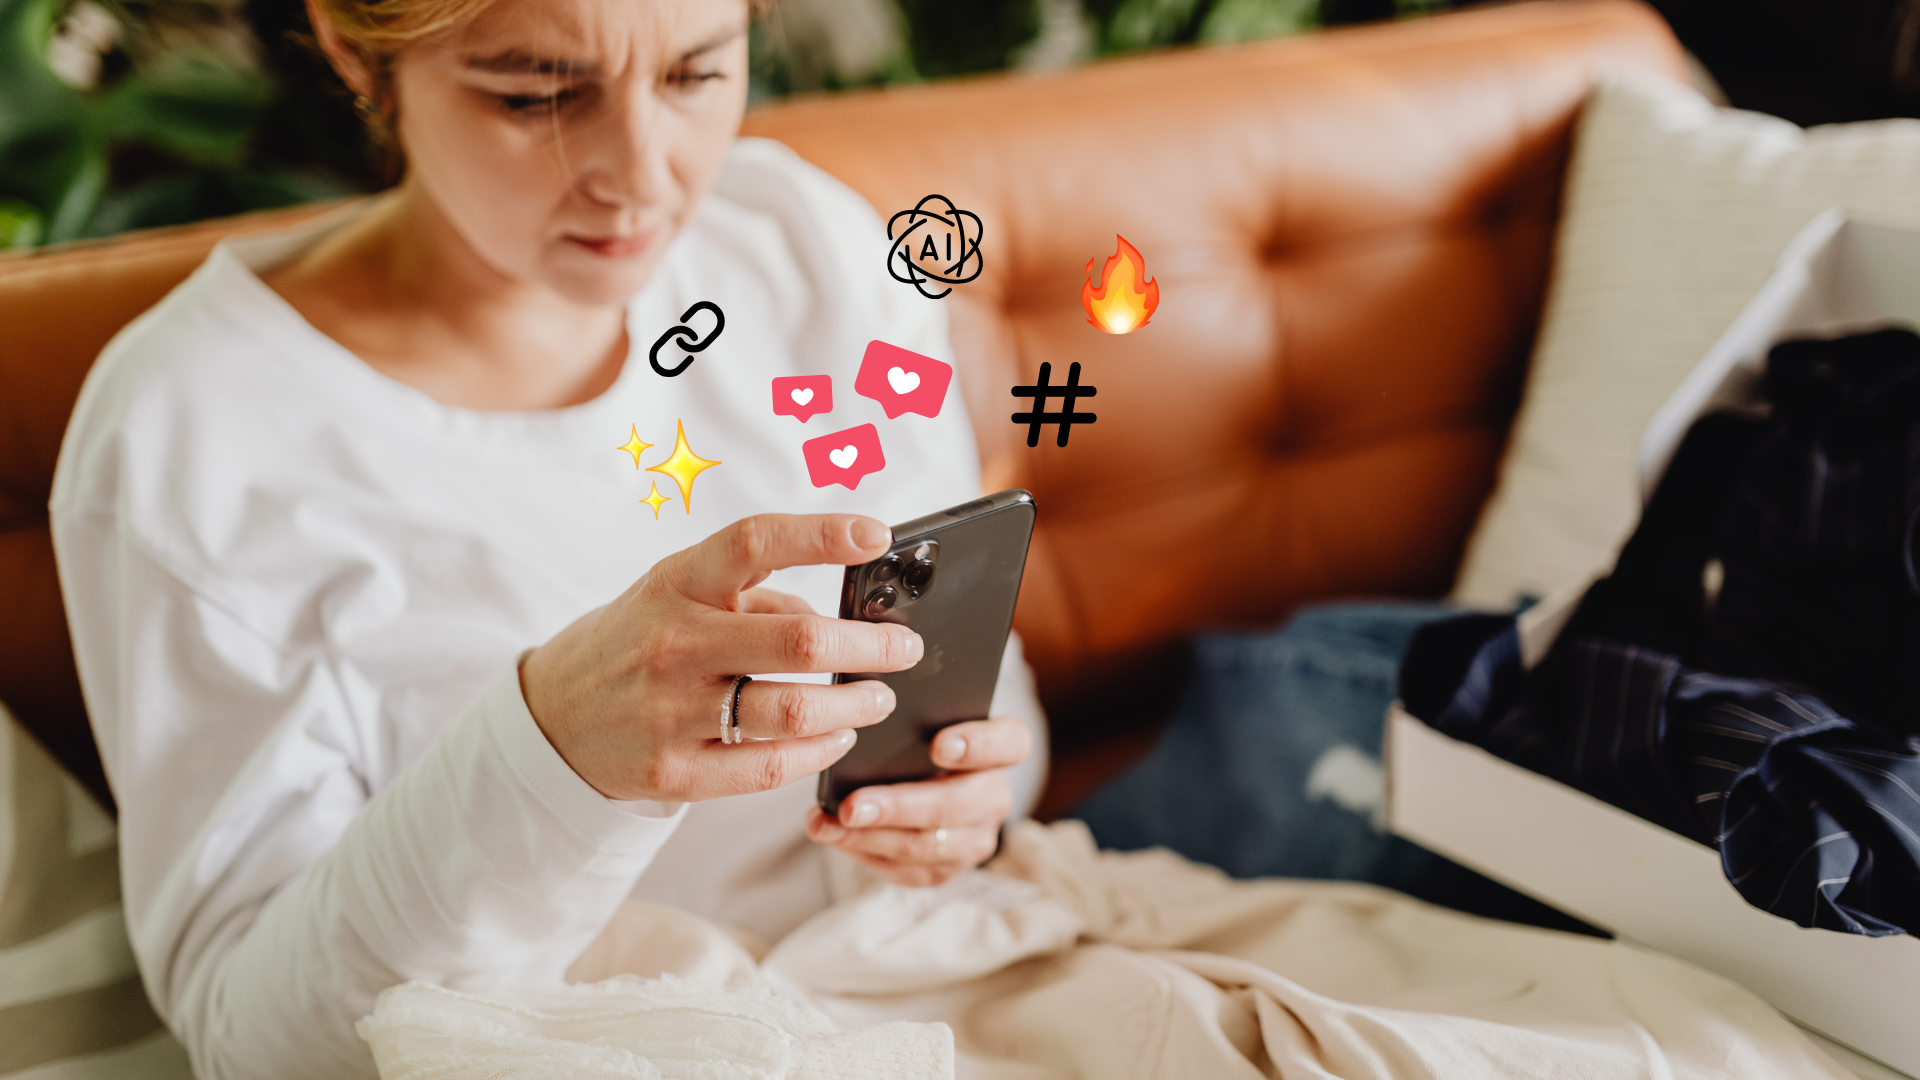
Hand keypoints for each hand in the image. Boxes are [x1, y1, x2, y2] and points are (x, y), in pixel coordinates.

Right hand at [519, 514, 921, 801]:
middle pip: (798, 640)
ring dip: (855, 706)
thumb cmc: (638, 640)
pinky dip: (820, 751)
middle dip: (871, 646)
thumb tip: (841, 615)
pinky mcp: (675, 773)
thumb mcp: (679, 594)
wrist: (551, 718)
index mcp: (677, 584)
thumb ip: (757, 596)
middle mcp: (675, 644)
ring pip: (794, 712)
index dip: (822, 534)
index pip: (754, 542)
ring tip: (878, 697)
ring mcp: (672, 713)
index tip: (877, 535)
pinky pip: (770, 766)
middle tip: (906, 649)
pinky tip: (839, 736)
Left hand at [804, 714, 1031, 886]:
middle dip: (898, 807)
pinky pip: (906, 869)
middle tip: (852, 805)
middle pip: (954, 805)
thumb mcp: (925, 716)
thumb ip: (912, 712)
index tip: (938, 745)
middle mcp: (995, 796)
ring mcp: (975, 838)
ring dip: (871, 836)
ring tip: (828, 823)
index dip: (977, 745)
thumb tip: (866, 707)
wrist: (924, 778)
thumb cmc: (920, 736)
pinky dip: (865, 852)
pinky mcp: (946, 868)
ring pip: (926, 845)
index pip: (1009, 743)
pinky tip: (833, 836)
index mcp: (1003, 747)